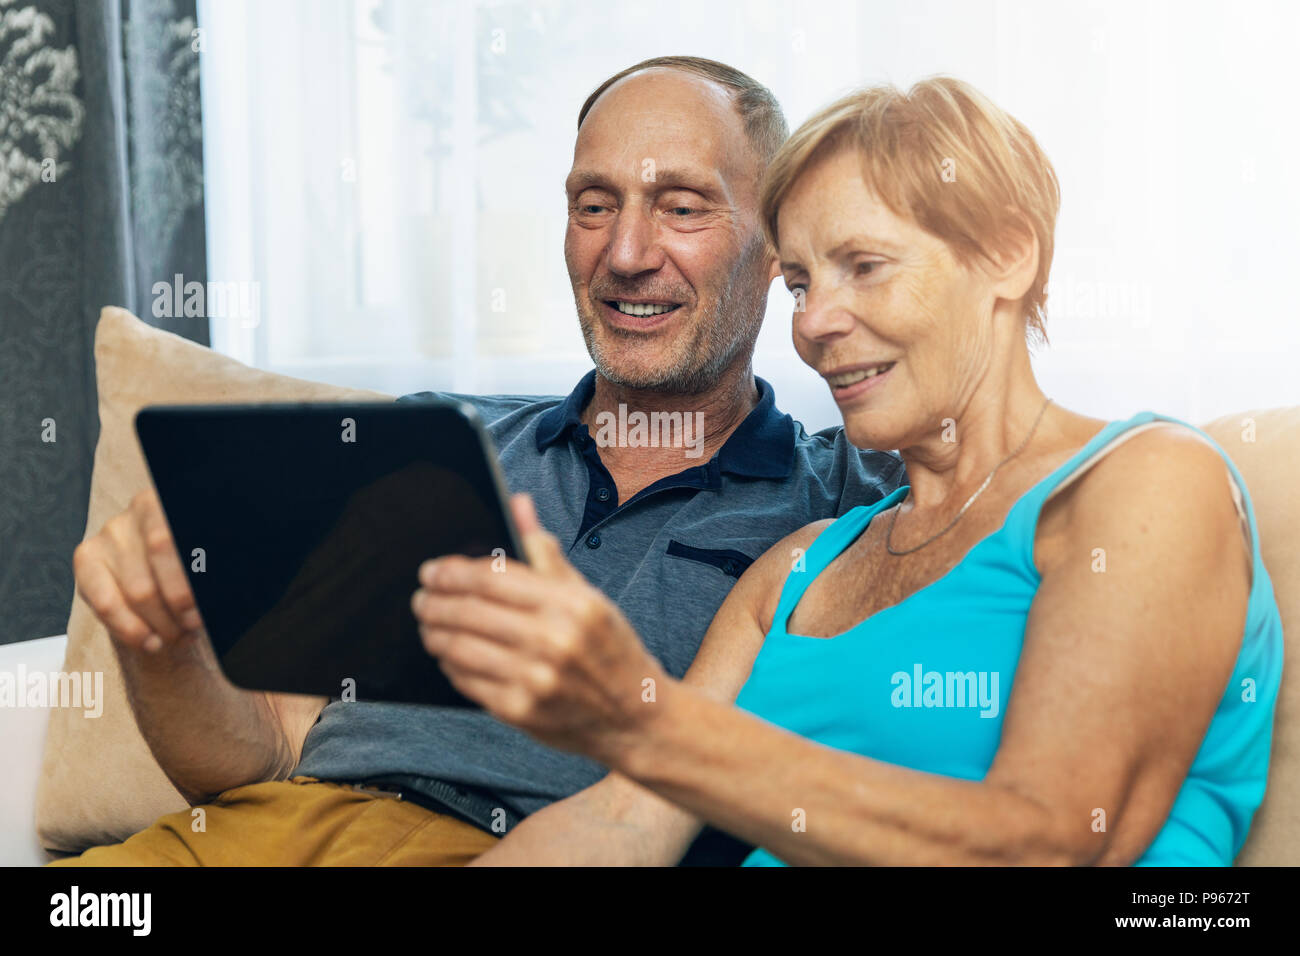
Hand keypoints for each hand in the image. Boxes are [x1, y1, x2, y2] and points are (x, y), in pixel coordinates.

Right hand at [73, 488, 204, 652]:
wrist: (162, 553)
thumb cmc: (189, 558)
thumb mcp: (199, 559)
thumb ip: (199, 569)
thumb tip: (196, 608)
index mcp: (161, 505)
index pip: (164, 544)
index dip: (181, 588)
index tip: (197, 617)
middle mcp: (131, 515)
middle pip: (151, 578)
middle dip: (175, 615)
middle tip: (192, 630)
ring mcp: (106, 536)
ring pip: (134, 595)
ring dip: (160, 626)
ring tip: (178, 637)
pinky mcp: (86, 558)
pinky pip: (104, 603)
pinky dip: (130, 629)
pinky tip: (150, 642)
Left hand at [411, 493, 668, 759]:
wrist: (634, 716)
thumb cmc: (609, 648)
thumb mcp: (588, 596)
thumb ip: (546, 552)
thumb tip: (517, 503)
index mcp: (572, 604)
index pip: (493, 577)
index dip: (452, 571)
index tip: (432, 570)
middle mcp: (554, 640)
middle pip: (469, 611)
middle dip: (434, 602)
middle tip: (422, 597)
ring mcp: (535, 679)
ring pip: (460, 647)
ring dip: (434, 633)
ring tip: (429, 624)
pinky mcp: (520, 711)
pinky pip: (467, 681)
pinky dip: (450, 664)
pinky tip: (449, 654)